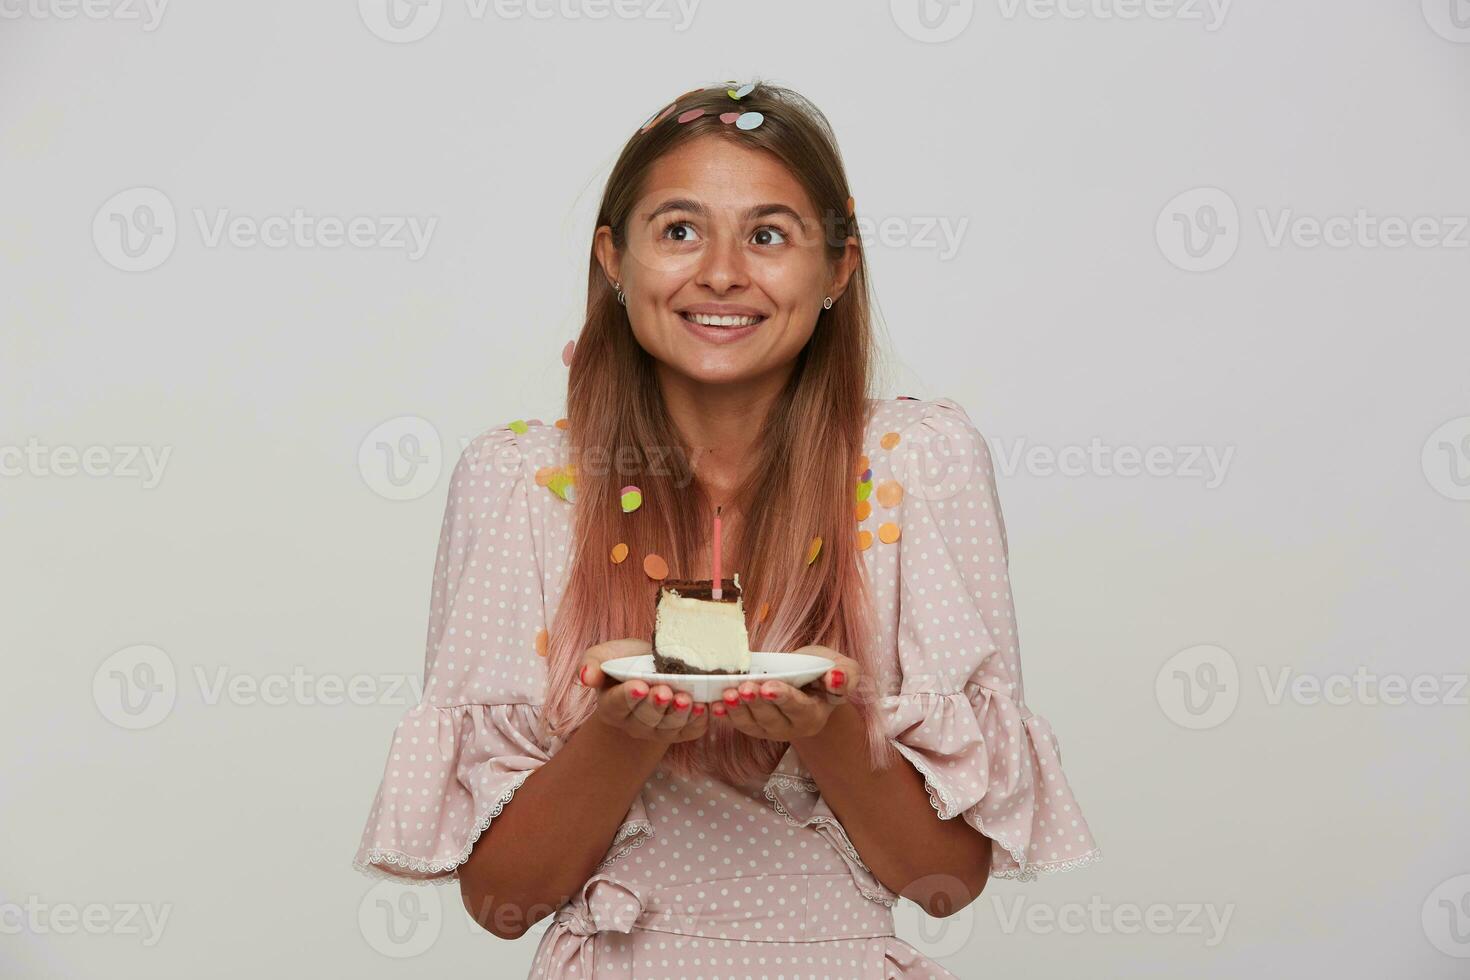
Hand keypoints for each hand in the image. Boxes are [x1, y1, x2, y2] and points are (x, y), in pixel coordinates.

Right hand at [577, 638, 707, 743]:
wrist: (651, 670)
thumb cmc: (625, 661)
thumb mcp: (604, 655)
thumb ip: (591, 663)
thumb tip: (586, 676)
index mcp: (611, 706)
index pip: (617, 704)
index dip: (628, 696)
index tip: (639, 686)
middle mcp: (633, 724)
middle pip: (645, 718)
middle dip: (656, 705)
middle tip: (665, 691)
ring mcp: (657, 730)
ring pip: (668, 728)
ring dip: (679, 714)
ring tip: (685, 699)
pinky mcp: (680, 731)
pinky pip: (689, 731)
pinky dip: (697, 722)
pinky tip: (703, 707)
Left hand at [713, 644, 856, 740]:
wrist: (809, 679)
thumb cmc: (826, 671)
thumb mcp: (844, 668)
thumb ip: (846, 675)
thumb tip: (836, 678)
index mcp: (815, 714)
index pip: (799, 708)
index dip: (783, 698)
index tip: (768, 687)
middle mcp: (793, 727)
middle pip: (772, 718)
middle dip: (755, 702)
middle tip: (743, 687)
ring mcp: (772, 729)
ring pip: (752, 724)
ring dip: (737, 710)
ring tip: (727, 694)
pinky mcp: (755, 726)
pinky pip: (739, 723)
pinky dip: (726, 715)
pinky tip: (715, 704)